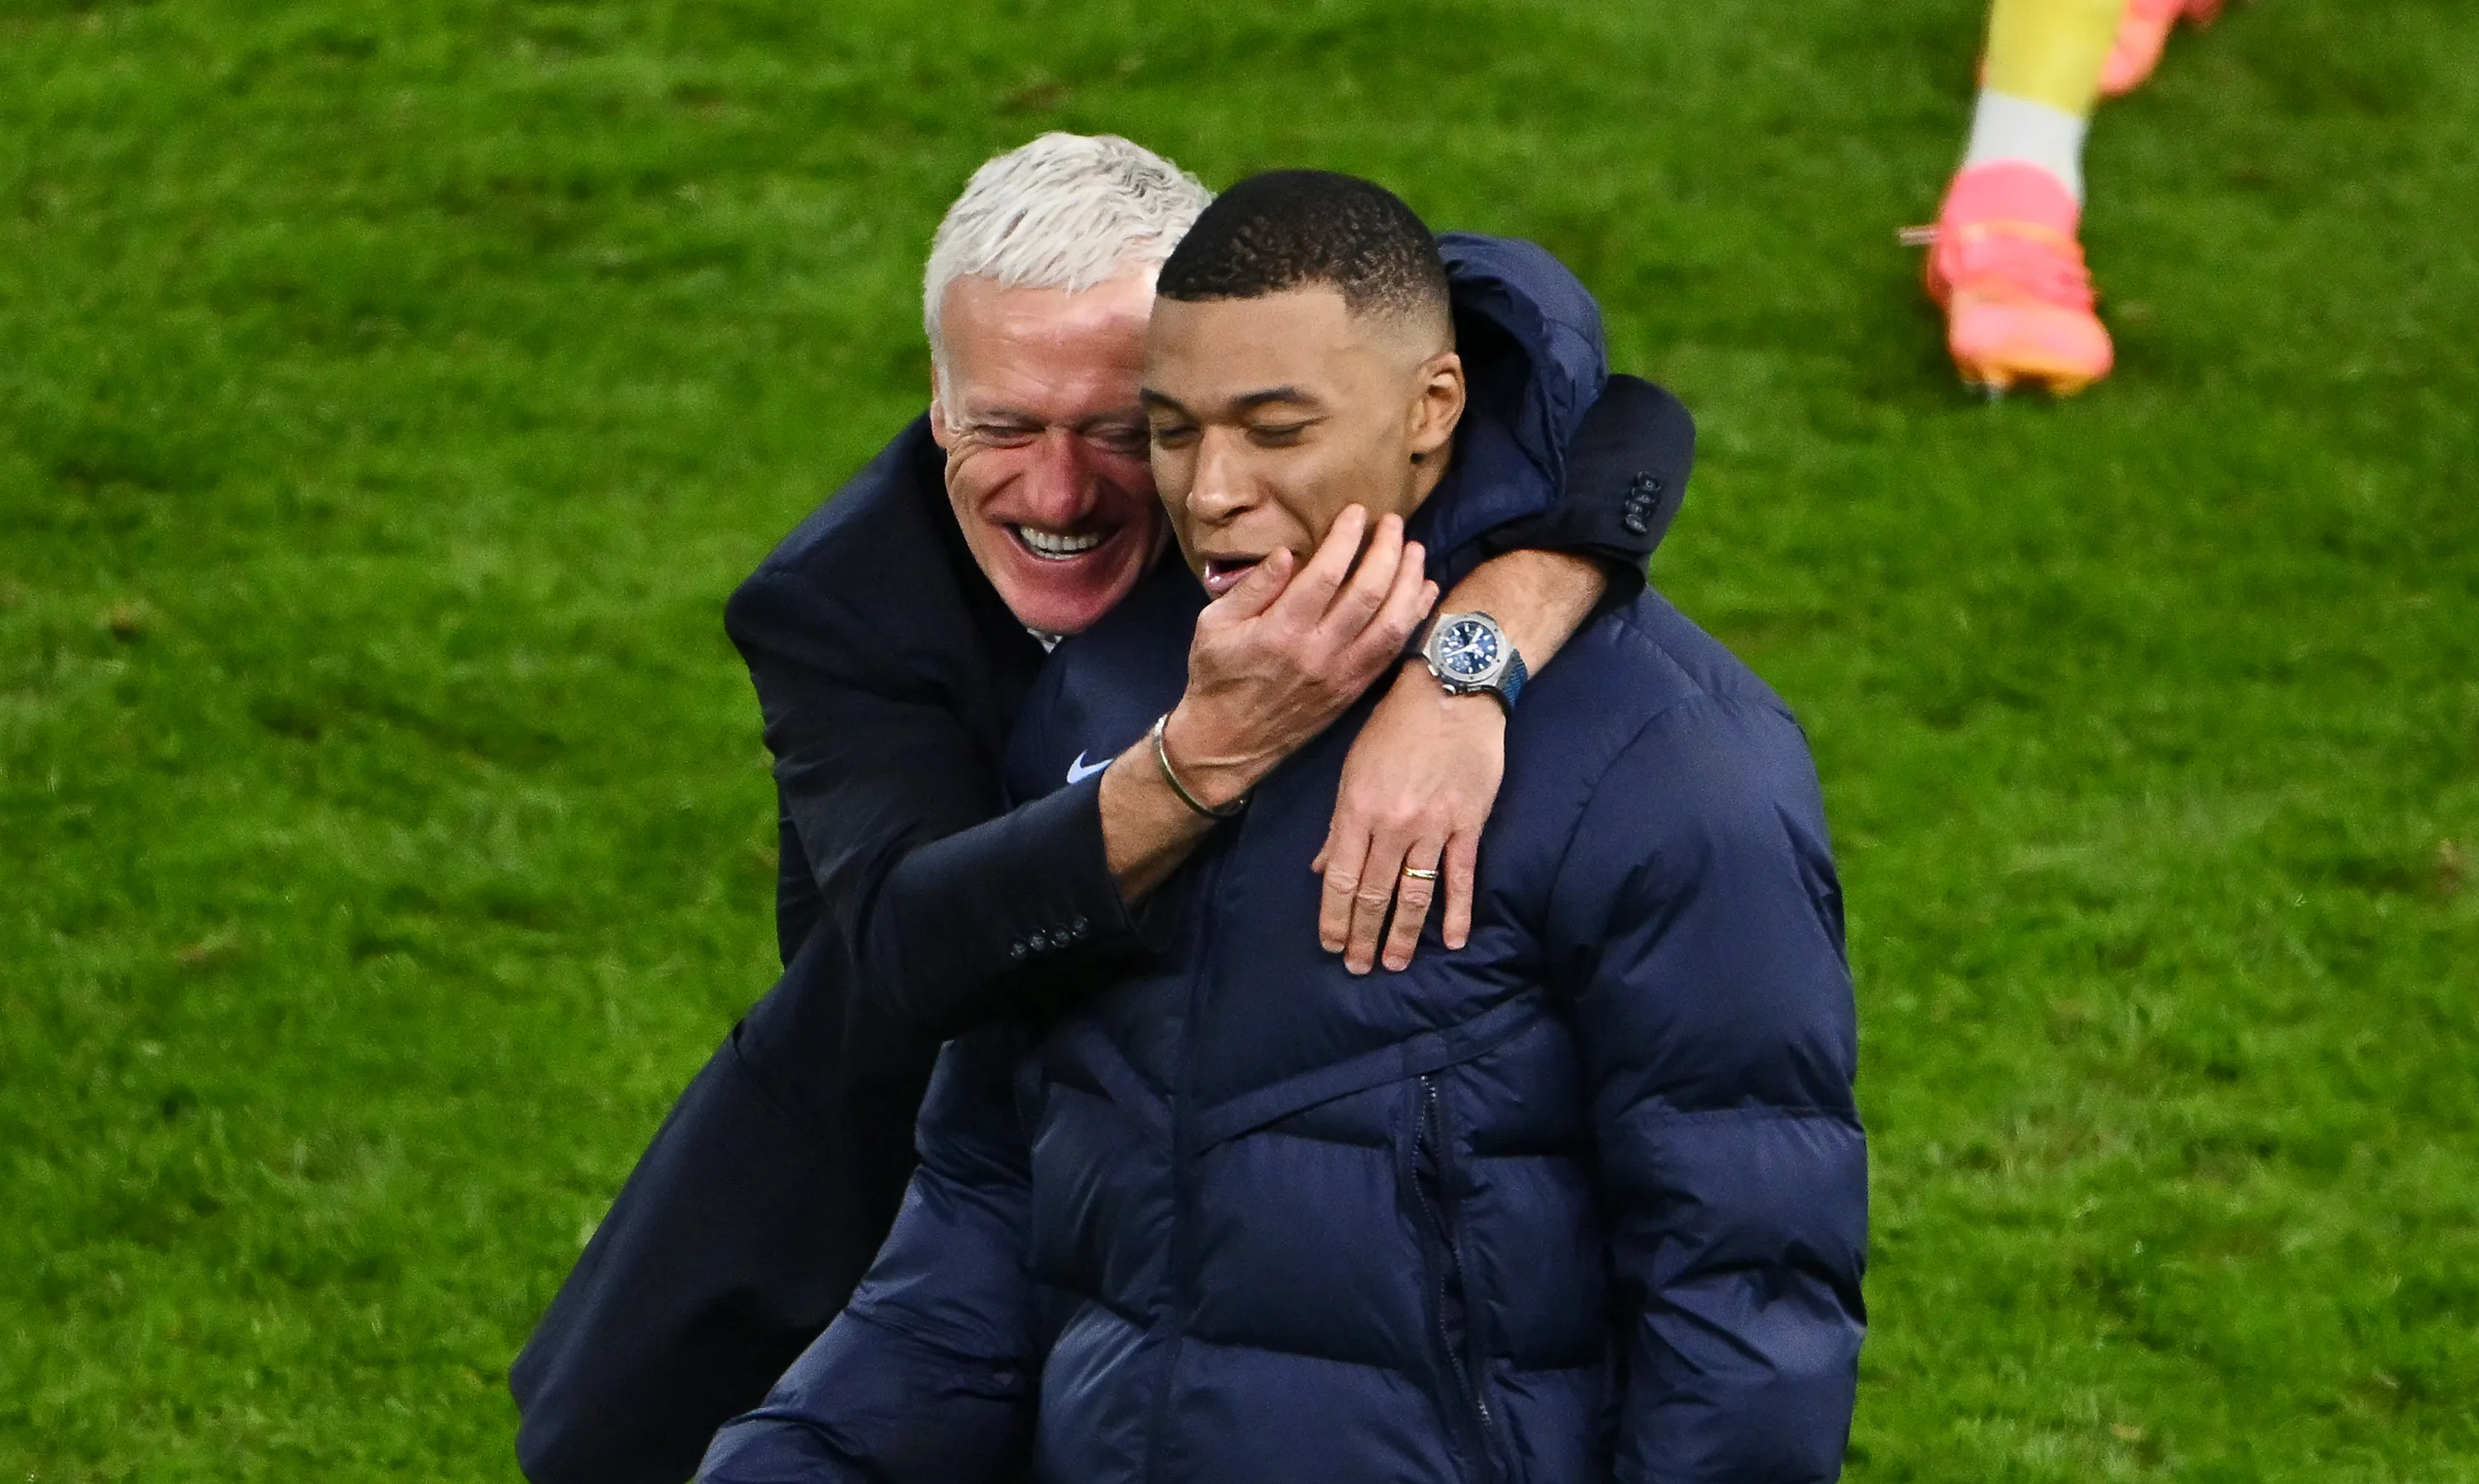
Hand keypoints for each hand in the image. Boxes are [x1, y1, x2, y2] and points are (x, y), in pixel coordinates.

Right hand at [1160, 506, 1437, 808]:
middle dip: (1386, 550)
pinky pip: (1394, 650)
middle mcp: (1317, 652)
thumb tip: (1288, 553)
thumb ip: (1252, 587)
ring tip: (1414, 550)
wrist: (1227, 744)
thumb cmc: (1216, 677)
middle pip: (1368, 593)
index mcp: (1280, 631)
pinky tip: (1423, 590)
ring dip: (1409, 581)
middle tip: (1393, 523)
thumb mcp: (1213, 625)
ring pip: (1391, 622)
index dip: (1347, 538)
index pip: (1326, 575)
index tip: (1357, 512)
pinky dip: (1414, 617)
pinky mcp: (1354, 690)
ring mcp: (1341, 674)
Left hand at [1313, 659, 1504, 972]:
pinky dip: (1458, 910)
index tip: (1331, 946)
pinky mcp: (1468, 823)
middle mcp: (1393, 824)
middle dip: (1363, 935)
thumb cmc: (1395, 725)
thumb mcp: (1353, 768)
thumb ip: (1339, 824)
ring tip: (1395, 964)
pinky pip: (1462, 876)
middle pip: (1375, 893)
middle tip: (1358, 968)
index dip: (1334, 917)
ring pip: (1415, 893)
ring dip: (1404, 934)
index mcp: (1358, 809)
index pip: (1342, 879)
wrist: (1452, 691)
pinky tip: (1454, 939)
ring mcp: (1433, 826)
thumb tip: (1323, 868)